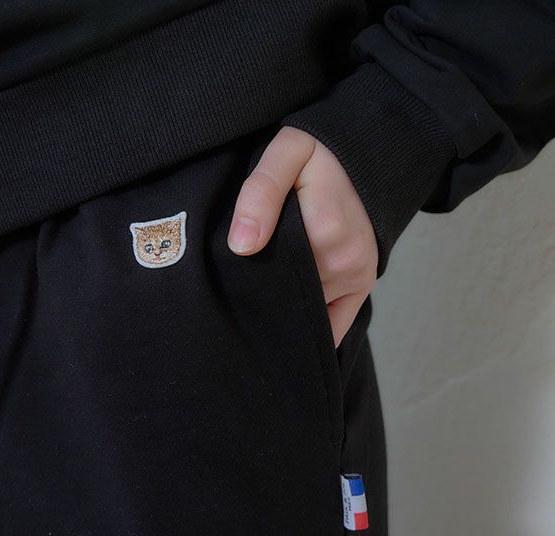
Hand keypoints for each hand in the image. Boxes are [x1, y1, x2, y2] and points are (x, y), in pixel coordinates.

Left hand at [227, 126, 378, 347]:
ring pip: (306, 311)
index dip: (245, 286)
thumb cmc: (319, 154)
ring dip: (284, 308)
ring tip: (261, 293)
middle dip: (263, 299)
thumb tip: (242, 245)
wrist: (364, 154)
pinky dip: (310, 326)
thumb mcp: (286, 153)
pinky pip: (333, 325)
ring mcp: (356, 277)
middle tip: (240, 288)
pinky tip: (288, 322)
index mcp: (325, 232)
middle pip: (288, 298)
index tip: (227, 285)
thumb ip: (261, 193)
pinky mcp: (362, 283)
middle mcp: (344, 263)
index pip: (271, 280)